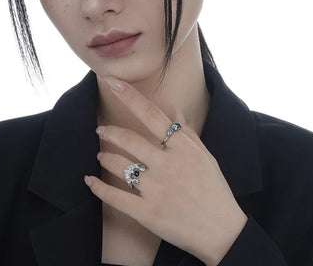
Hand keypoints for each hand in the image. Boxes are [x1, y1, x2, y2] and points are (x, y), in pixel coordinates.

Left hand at [84, 76, 247, 265]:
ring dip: (104, 157)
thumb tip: (175, 109)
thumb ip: (188, 133)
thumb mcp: (206, 157)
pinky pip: (115, 197)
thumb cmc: (215, 191)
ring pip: (119, 165)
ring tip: (100, 155)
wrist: (223, 232)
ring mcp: (156, 189)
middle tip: (100, 129)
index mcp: (183, 148)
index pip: (151, 115)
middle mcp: (168, 164)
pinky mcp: (147, 213)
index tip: (112, 81)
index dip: (130, 96)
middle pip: (128, 139)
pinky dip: (98, 188)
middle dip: (109, 131)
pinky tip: (90, 181)